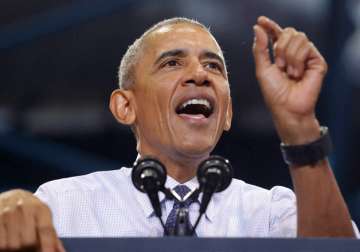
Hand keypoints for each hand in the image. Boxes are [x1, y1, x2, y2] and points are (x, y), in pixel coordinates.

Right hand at [0, 189, 64, 251]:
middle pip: (28, 242)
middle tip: (31, 247)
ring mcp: (6, 214)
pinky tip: (9, 240)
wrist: (11, 197)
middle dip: (30, 249)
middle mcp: (23, 209)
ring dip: (16, 249)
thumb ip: (52, 236)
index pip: (45, 230)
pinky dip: (5, 246)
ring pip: (12, 245)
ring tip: (19, 241)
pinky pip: (0, 243)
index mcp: (40, 209)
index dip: (48, 246)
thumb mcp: (44, 217)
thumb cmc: (31, 209)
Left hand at [252, 16, 326, 143]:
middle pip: (288, 31)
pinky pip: (307, 46)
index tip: (261, 20)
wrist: (288, 108)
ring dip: (288, 55)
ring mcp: (307, 56)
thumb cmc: (274, 93)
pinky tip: (298, 74)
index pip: (277, 34)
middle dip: (280, 47)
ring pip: (298, 36)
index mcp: (280, 54)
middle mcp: (294, 53)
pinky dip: (297, 60)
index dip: (270, 26)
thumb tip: (258, 28)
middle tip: (279, 66)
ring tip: (289, 73)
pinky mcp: (317, 61)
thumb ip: (260, 48)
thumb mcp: (262, 69)